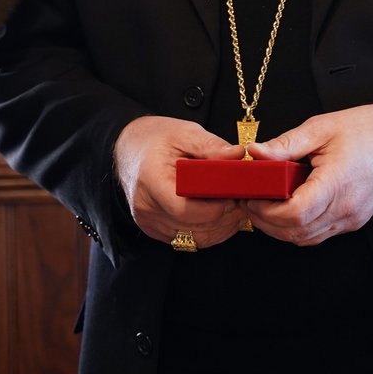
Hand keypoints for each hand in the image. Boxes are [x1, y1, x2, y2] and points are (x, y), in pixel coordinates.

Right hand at [114, 116, 246, 249]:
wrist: (128, 148)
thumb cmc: (155, 139)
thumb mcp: (184, 133)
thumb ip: (211, 146)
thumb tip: (238, 155)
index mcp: (151, 181)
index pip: (187, 210)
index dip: (217, 207)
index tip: (236, 194)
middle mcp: (147, 208)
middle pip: (196, 228)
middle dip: (226, 217)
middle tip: (243, 198)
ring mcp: (149, 222)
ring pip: (196, 239)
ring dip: (221, 227)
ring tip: (235, 206)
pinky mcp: (155, 230)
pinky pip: (189, 240)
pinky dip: (210, 231)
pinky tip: (221, 214)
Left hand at [241, 103, 372, 246]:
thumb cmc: (366, 130)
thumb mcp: (320, 128)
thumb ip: (285, 144)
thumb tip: (256, 154)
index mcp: (338, 183)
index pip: (296, 213)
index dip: (267, 210)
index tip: (252, 197)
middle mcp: (346, 208)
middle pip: (296, 231)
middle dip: (266, 221)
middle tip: (250, 201)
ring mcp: (351, 219)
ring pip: (306, 238)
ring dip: (280, 228)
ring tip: (264, 205)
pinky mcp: (353, 221)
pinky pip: (318, 234)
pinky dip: (298, 228)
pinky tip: (287, 210)